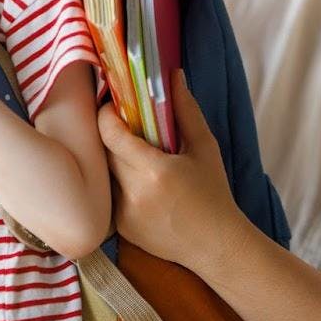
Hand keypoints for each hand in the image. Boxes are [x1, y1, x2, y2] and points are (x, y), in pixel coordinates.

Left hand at [97, 69, 248, 272]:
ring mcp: (124, 214)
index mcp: (155, 171)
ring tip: (134, 153)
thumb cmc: (214, 194)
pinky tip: (140, 183)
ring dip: (114, 159)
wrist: (216, 245)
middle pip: (104, 151)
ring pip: (105, 173)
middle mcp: (134, 194)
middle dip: (111, 134)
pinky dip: (120, 183)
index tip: (114, 105)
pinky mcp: (120, 229)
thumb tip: (174, 75)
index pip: (111, 134)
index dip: (106, 114)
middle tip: (125, 123)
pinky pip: (110, 195)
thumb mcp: (205, 148)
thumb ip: (186, 110)